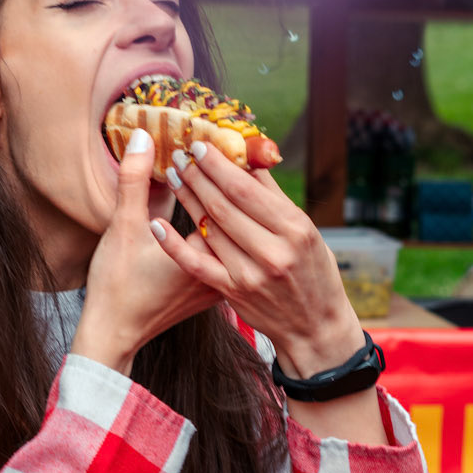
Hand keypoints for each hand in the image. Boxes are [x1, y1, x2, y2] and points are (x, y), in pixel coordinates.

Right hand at [71, 129, 218, 374]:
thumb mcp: (122, 229)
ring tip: (217, 168)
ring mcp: (222, 281)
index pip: (228, 198)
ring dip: (228, 201)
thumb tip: (142, 137)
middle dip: (227, 177)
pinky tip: (216, 204)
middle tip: (216, 143)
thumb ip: (133, 181)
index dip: (220, 163)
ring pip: (237, 232)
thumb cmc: (116, 286)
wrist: (115, 334)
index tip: (212, 135)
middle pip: (238, 213)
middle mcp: (224, 269)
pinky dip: (223, 225)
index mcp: (207, 254)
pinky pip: (229, 249)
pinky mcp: (216, 288)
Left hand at [151, 143, 362, 372]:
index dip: (219, 165)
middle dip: (198, 176)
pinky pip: (197, 264)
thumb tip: (249, 158)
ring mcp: (250, 275)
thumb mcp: (307, 231)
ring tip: (174, 176)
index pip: (248, 189)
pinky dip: (175, 245)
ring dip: (187, 199)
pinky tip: (158, 226)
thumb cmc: (313, 272)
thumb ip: (275, 198)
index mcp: (295, 229)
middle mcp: (273, 252)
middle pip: (224, 205)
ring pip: (209, 229)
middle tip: (180, 154)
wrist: (314, 326)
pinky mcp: (233, 293)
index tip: (200, 146)